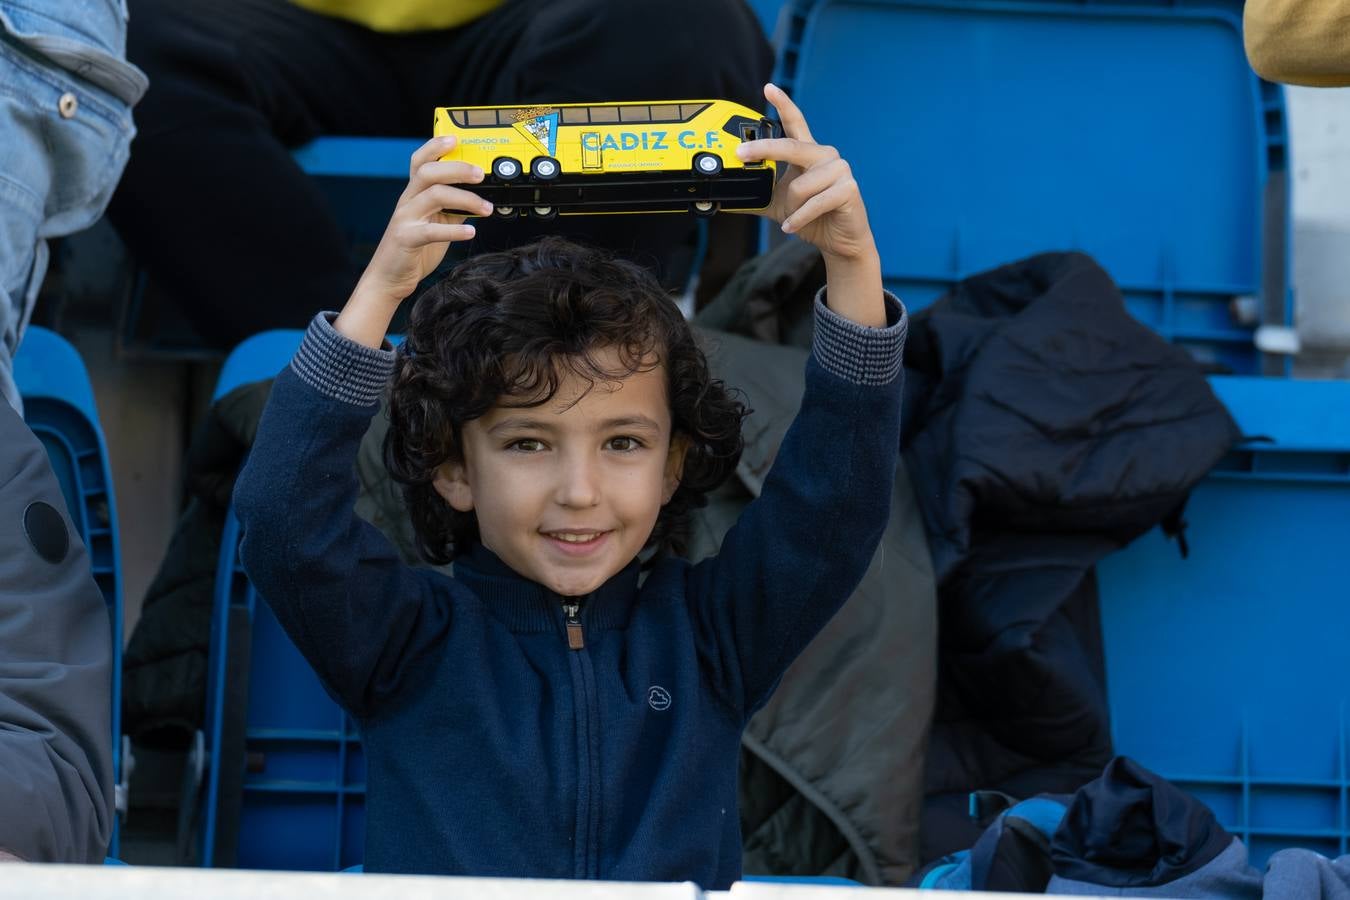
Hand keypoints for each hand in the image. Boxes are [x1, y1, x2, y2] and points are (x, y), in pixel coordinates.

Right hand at [354, 136, 491, 306]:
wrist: (389, 277)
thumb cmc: (415, 248)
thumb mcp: (437, 221)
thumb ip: (454, 206)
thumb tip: (480, 194)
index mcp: (414, 193)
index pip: (421, 160)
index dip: (436, 146)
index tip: (457, 139)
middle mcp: (408, 201)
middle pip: (429, 172)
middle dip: (457, 168)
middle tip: (481, 174)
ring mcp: (405, 218)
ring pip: (433, 196)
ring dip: (465, 199)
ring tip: (487, 208)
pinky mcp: (406, 239)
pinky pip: (431, 231)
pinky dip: (454, 231)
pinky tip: (471, 232)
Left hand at [736, 83, 877, 264]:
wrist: (839, 241)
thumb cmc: (811, 217)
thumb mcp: (779, 204)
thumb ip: (759, 195)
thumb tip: (726, 198)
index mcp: (808, 153)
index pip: (796, 123)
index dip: (782, 104)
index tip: (768, 88)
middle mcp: (825, 156)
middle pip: (790, 146)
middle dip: (763, 149)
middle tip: (740, 155)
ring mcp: (839, 170)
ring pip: (799, 185)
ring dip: (791, 208)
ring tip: (795, 218)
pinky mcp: (848, 189)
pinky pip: (813, 203)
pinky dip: (799, 219)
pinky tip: (793, 227)